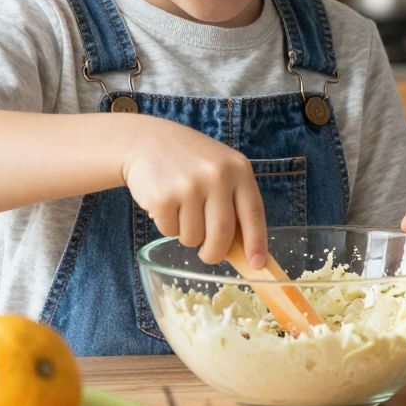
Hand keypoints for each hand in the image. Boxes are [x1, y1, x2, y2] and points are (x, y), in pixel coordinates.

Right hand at [119, 117, 267, 267]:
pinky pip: (170, 232)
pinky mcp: (163, 197)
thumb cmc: (191, 162)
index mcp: (239, 169)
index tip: (257, 264)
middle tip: (208, 255)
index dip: (256, 243)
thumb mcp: (222, 169)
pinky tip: (166, 205)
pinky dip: (168, 227)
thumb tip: (246, 249)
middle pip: (222, 235)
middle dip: (215, 253)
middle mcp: (217, 176)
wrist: (148, 142)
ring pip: (194, 238)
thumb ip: (235, 200)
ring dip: (188, 235)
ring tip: (182, 211)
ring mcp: (190, 186)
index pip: (253, 214)